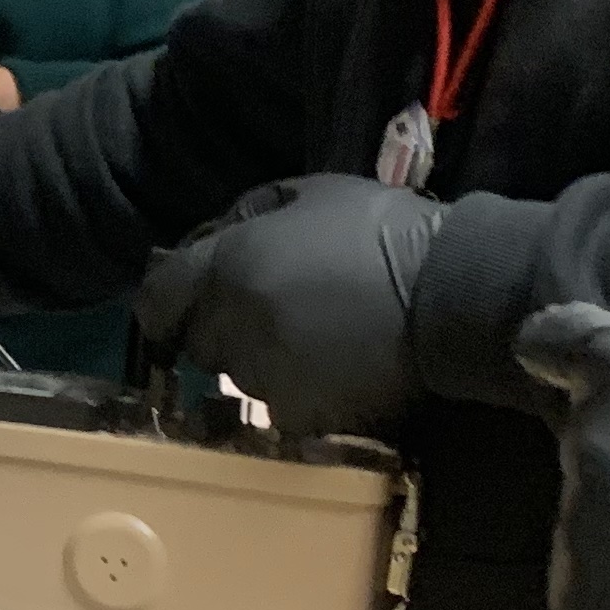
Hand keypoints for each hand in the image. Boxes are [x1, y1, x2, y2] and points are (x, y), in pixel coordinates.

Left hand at [131, 174, 440, 440]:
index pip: (159, 300)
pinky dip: (295, 390)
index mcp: (228, 269)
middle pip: (198, 342)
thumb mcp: (310, 194)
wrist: (450, 294)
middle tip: (267, 311)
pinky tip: (331, 369)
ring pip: (239, 376)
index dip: (167, 301)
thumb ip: (249, 213)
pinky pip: (279, 405)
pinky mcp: (302, 416)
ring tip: (309, 339)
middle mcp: (234, 329)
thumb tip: (216, 235)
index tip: (181, 303)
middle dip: (220, 327)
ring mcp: (266, 379)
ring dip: (258, 359)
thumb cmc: (380, 231)